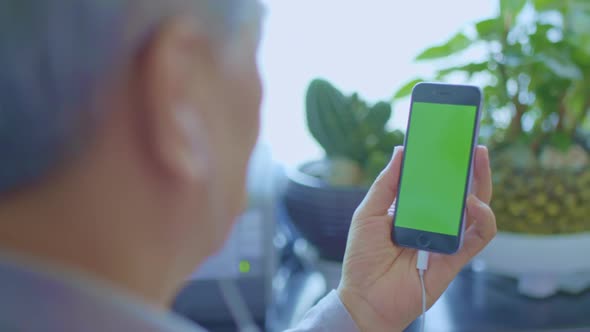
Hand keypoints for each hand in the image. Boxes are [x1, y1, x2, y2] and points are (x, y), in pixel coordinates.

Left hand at [338, 146, 495, 331]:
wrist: (364, 297)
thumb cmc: (362, 257)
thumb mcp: (368, 213)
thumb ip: (387, 184)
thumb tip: (401, 150)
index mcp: (413, 210)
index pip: (434, 182)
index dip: (444, 162)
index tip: (450, 137)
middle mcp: (434, 222)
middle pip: (461, 191)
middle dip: (470, 166)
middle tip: (473, 144)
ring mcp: (447, 239)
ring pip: (477, 210)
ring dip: (482, 185)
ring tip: (476, 163)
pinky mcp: (456, 259)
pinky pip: (479, 237)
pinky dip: (483, 218)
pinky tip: (474, 203)